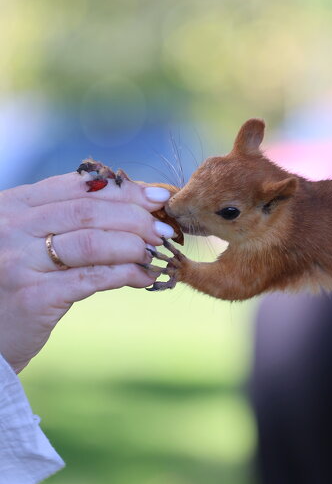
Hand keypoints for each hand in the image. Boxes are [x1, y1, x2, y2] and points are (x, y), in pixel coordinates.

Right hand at [0, 171, 175, 372]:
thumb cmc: (16, 280)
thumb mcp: (29, 238)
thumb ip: (67, 218)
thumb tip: (136, 203)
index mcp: (13, 204)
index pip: (77, 186)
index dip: (123, 190)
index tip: (157, 198)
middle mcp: (11, 228)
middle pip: (89, 212)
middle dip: (136, 218)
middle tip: (165, 229)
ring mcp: (19, 262)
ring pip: (93, 242)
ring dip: (134, 245)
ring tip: (156, 253)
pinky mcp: (33, 297)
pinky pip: (91, 278)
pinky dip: (125, 274)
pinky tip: (144, 277)